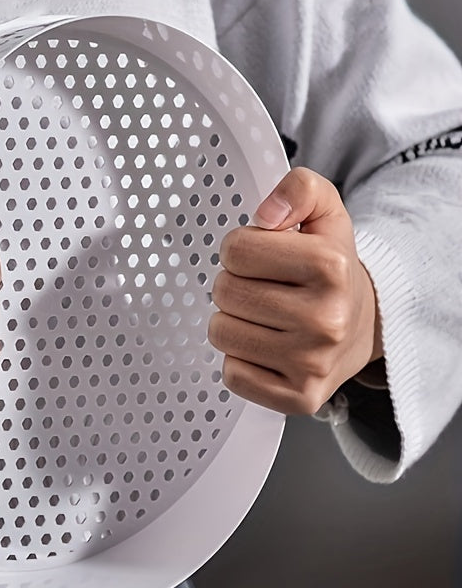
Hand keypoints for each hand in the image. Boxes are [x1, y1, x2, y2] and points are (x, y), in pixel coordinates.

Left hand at [208, 167, 382, 414]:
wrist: (366, 325)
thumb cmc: (331, 269)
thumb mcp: (325, 212)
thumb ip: (299, 189)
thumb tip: (266, 214)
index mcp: (330, 266)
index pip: (235, 250)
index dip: (241, 248)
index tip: (263, 257)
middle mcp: (325, 320)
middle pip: (224, 292)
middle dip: (235, 284)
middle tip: (265, 289)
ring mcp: (312, 364)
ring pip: (221, 333)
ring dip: (234, 321)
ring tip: (266, 317)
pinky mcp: (300, 398)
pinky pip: (232, 374)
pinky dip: (241, 359)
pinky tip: (268, 348)